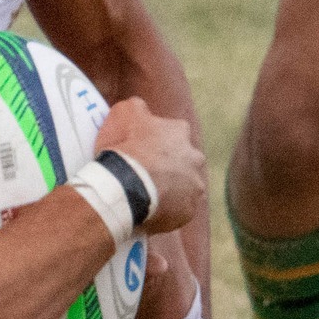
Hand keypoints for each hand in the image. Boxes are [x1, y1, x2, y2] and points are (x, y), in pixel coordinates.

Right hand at [94, 97, 205, 234]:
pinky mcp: (188, 212)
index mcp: (180, 132)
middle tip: (145, 174)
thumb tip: (141, 108)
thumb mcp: (123, 113)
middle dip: (169, 166)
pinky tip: (148, 211)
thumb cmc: (124, 148)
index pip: (173, 132)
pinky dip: (166, 211)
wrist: (126, 187)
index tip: (141, 149)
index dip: (156, 140)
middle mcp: (195, 158)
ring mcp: (195, 187)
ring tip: (146, 196)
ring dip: (170, 190)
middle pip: (183, 161)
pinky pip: (177, 211)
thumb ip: (136, 107)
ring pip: (184, 188)